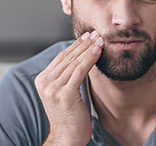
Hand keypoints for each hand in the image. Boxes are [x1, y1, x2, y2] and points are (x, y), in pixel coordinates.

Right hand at [35, 31, 103, 145]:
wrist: (67, 136)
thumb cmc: (69, 113)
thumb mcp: (64, 90)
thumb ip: (66, 74)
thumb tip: (80, 55)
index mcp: (43, 79)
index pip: (62, 56)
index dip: (76, 44)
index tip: (87, 36)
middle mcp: (45, 82)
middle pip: (68, 57)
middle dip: (84, 43)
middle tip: (96, 34)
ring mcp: (54, 88)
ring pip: (75, 62)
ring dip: (89, 49)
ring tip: (100, 40)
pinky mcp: (65, 94)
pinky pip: (80, 71)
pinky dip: (90, 59)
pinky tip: (98, 51)